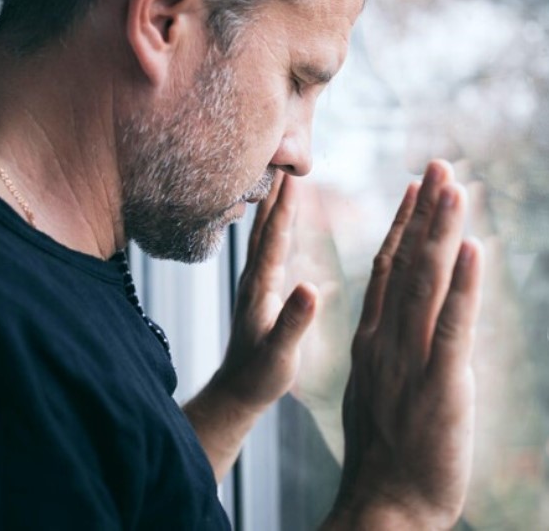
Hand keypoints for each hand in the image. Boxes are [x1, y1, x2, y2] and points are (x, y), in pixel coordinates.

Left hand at [184, 171, 318, 480]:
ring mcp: (253, 282)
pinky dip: (274, 221)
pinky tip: (279, 215)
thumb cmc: (260, 378)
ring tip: (282, 174)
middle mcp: (253, 278)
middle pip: (264, 225)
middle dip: (276, 191)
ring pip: (262, 232)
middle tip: (284, 155)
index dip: (285, 206)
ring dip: (272, 202)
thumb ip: (294, 323)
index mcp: (260, 288)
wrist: (237, 393)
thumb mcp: (281, 356)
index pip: (274, 239)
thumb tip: (311, 286)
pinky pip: (267, 244)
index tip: (294, 174)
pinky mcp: (257, 288)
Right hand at [324, 160, 483, 529]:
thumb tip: (399, 327)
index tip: (414, 188)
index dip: (402, 226)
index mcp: (372, 341)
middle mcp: (386, 340)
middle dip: (425, 211)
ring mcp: (410, 360)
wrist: (385, 507)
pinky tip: (474, 248)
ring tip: (453, 185)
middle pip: (406, 263)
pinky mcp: (439, 384)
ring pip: (426, 283)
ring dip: (441, 231)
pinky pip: (453, 326)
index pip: (387, 269)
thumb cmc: (385, 456)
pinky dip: (464, 284)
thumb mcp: (378, 390)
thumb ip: (388, 351)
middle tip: (439, 163)